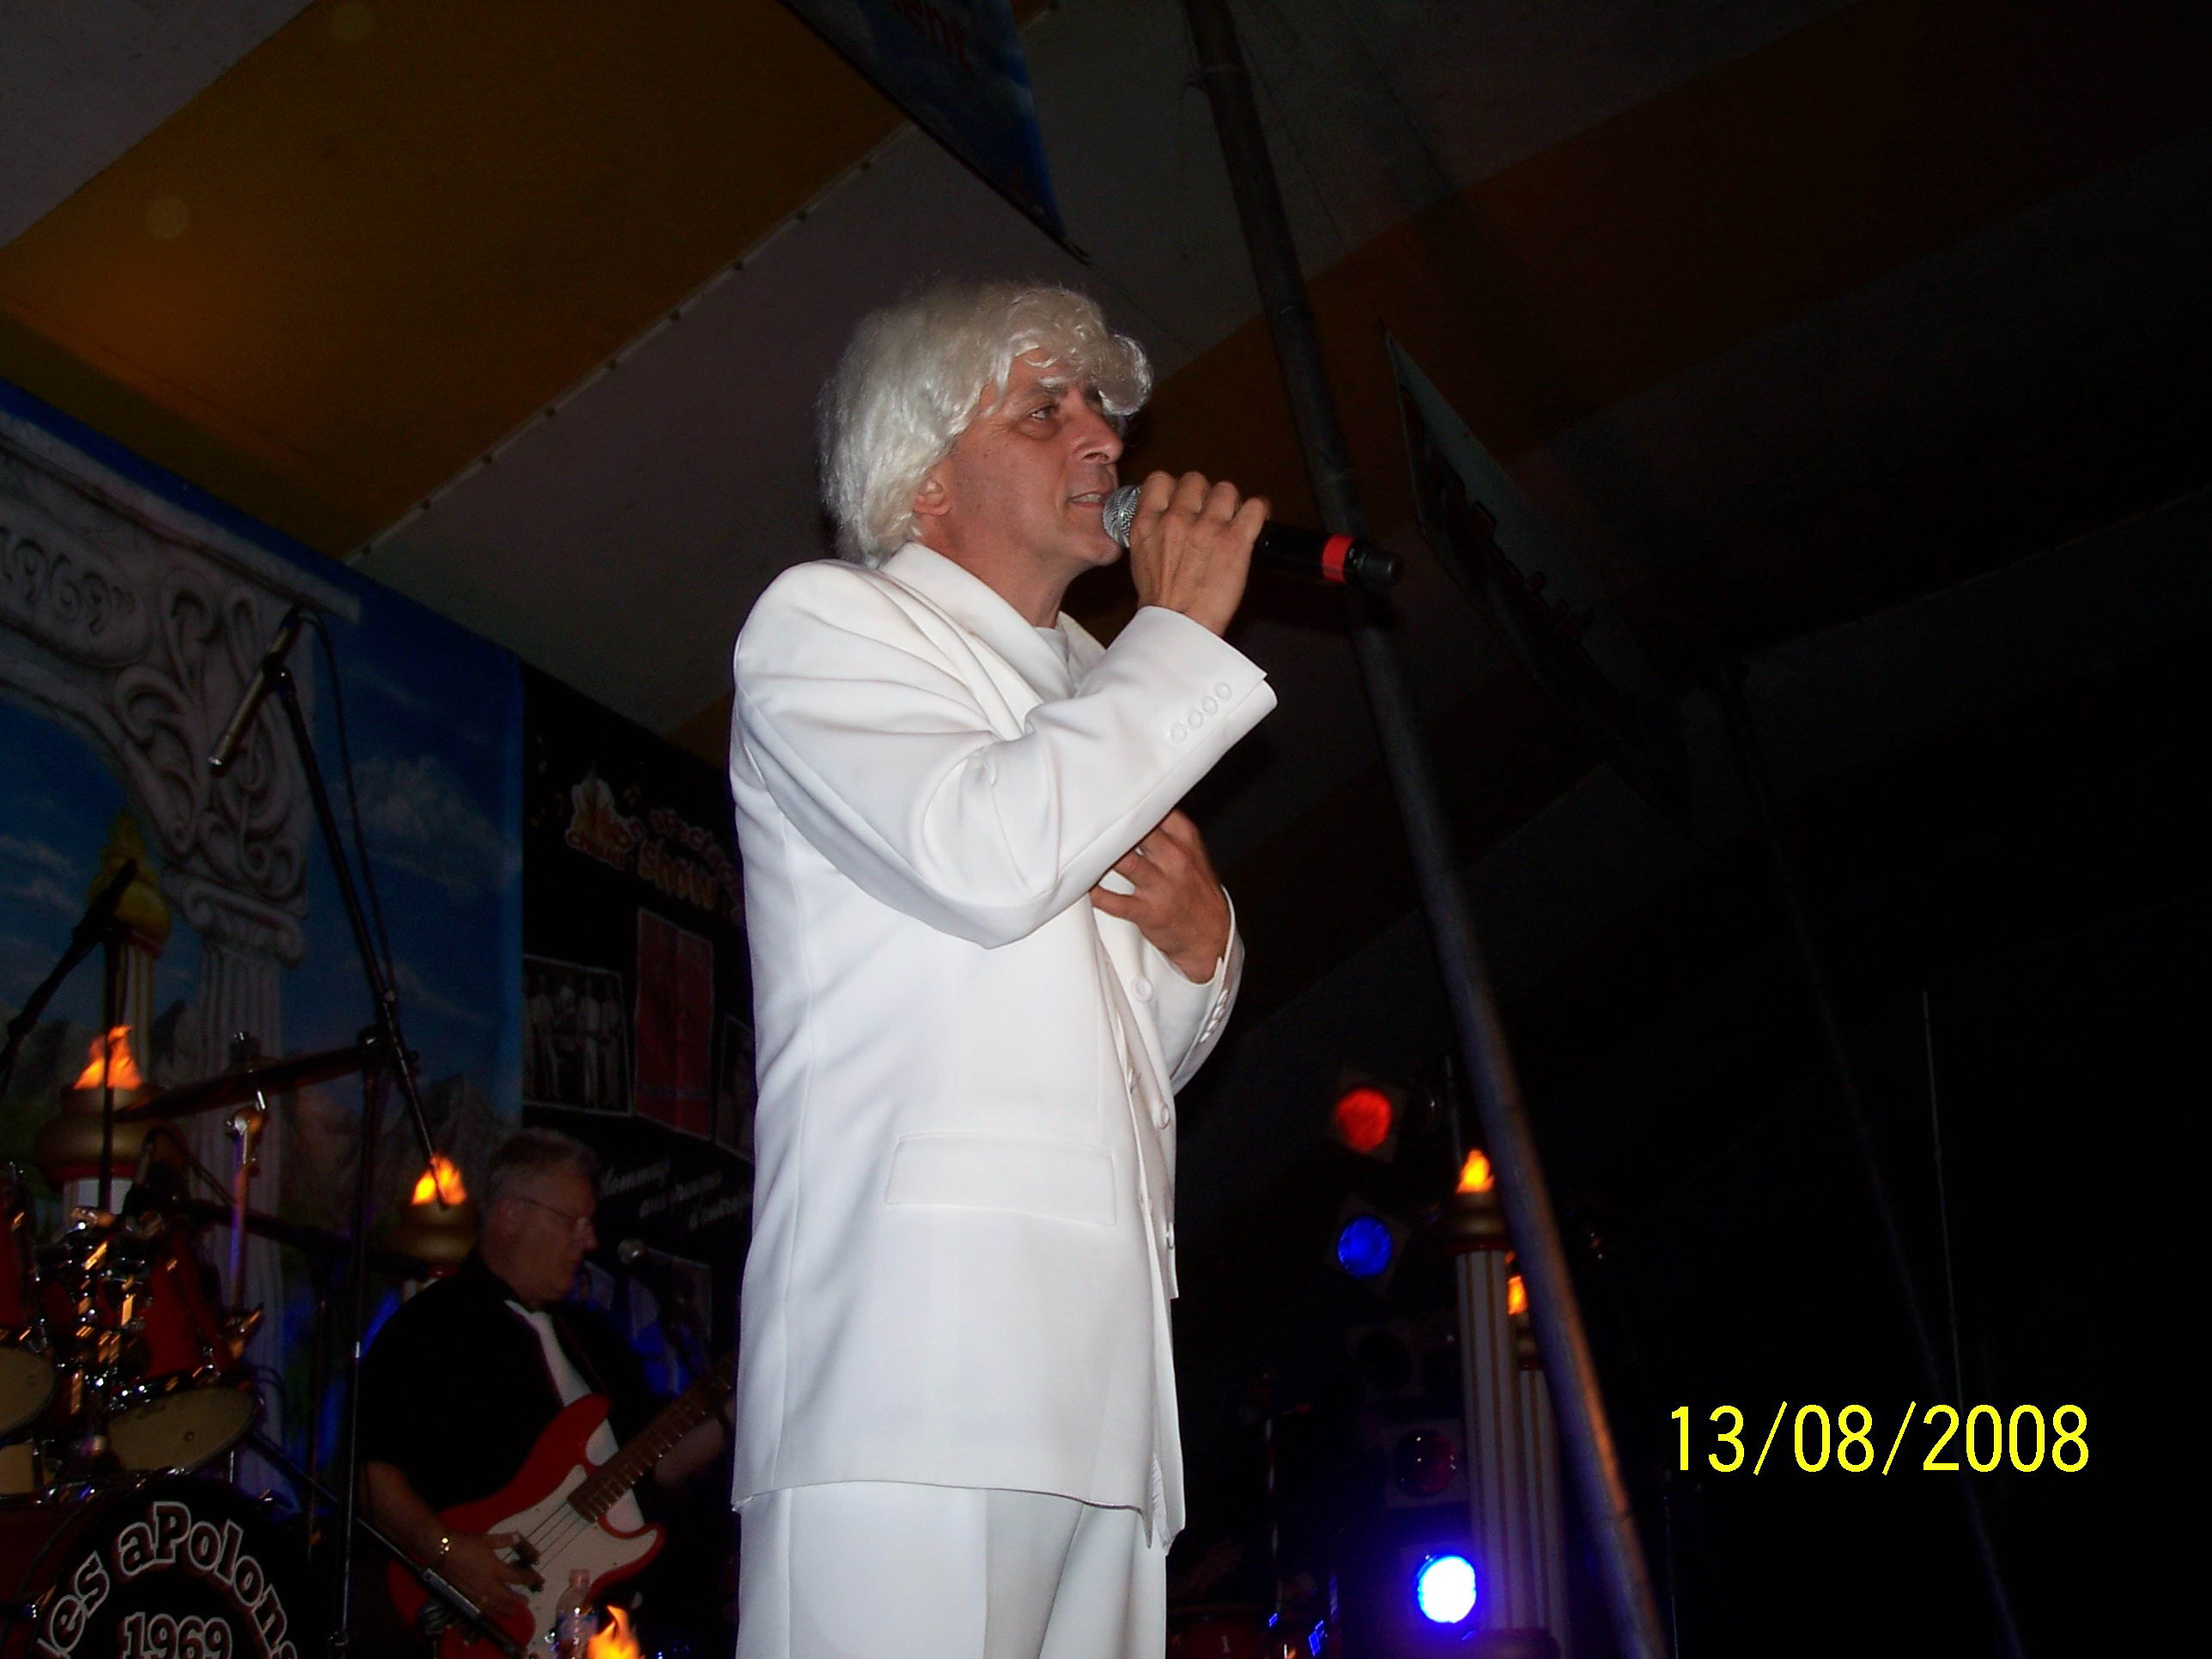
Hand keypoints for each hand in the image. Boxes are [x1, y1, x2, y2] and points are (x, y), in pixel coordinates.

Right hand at [442, 1530, 536, 1617]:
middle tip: (525, 1603)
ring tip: (512, 1612)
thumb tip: (518, 1538)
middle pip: (506, 1595)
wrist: (442, 1551)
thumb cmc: (465, 1543)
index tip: (536, 1580)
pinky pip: (480, 1606)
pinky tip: (491, 1611)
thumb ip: (505, 1540)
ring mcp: (476, 1591)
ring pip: (493, 1604)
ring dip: (504, 1609)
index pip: (516, 1577)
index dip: (528, 1579)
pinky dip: (488, 1610)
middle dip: (517, 1600)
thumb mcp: (487, 1539)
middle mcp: (487, 1583)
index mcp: (495, 1569)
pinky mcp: (466, 1595)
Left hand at [1090, 810, 1229, 981]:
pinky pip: (1114, 902)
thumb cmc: (1193, 886)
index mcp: (1184, 838)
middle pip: (1137, 830)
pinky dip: (1095, 893)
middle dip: (1111, 823)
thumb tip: (1131, 803)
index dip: (1127, 800)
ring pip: (1125, 862)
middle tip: (1085, 818)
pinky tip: (1084, 884)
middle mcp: (1174, 859)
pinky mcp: (1148, 912)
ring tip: (1081, 849)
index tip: (1106, 796)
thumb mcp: (1189, 849)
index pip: (1155, 808)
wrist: (1211, 932)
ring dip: (1100, 856)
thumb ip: (1164, 827)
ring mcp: (1162, 886)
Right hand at [1126, 471, 1266, 636]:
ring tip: (1232, 520)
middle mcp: (1177, 520)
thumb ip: (1153, 534)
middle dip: (1204, 495)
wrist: (1179, 627)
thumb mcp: (1141, 561)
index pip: (1159, 480)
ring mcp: (1207, 527)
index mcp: (1148, 524)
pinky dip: (1259, 510)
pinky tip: (1256, 519)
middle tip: (1210, 514)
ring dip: (1230, 503)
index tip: (1183, 498)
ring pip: (1225, 489)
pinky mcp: (1235, 540)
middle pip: (1195, 480)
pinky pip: (1255, 507)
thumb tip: (1166, 522)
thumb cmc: (1162, 605)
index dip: (1175, 487)